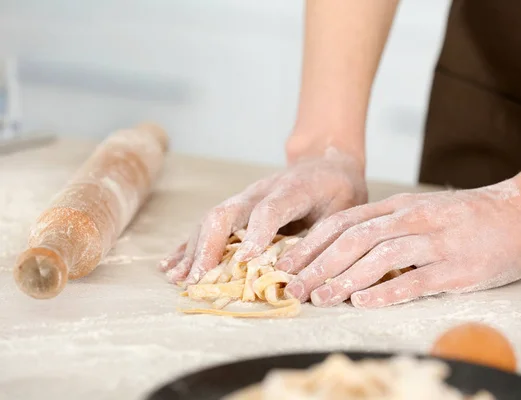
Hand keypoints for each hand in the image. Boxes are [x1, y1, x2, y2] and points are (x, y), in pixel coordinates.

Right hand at [158, 147, 366, 285]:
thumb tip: (301, 274)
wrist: (325, 161)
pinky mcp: (237, 207)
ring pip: (211, 220)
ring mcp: (245, 198)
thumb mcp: (344, 209)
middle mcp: (261, 191)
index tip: (245, 261)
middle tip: (198, 279)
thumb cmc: (338, 189)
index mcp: (292, 190)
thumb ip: (324, 236)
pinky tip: (171, 264)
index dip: (256, 234)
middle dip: (209, 247)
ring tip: (178, 278)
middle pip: (227, 213)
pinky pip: (209, 225)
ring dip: (193, 249)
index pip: (269, 210)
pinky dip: (189, 245)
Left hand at [279, 179, 520, 307]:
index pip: (343, 222)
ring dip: (345, 278)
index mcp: (399, 206)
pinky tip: (363, 303)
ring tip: (321, 298)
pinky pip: (415, 279)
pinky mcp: (457, 267)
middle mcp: (412, 220)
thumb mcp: (422, 209)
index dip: (311, 244)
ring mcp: (435, 242)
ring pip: (379, 257)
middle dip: (318, 264)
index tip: (287, 265)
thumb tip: (345, 247)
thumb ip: (388, 223)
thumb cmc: (469, 216)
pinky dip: (386, 292)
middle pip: (353, 239)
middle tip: (293, 287)